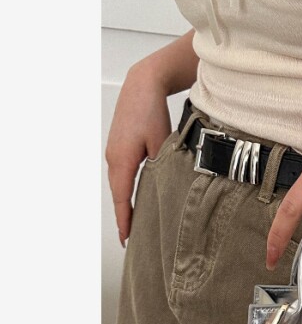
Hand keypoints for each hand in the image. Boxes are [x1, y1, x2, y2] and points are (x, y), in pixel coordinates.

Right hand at [105, 62, 172, 246]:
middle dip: (125, 216)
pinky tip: (135, 197)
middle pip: (119, 194)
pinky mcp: (119, 147)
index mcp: (122, 160)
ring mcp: (114, 152)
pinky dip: (128, 189)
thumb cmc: (151, 110)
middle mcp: (113, 158)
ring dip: (126, 203)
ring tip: (134, 223)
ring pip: (120, 184)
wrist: (142, 85)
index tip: (127, 238)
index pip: (123, 199)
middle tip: (132, 238)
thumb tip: (165, 189)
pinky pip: (123, 174)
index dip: (125, 220)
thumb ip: (161, 168)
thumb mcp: (161, 143)